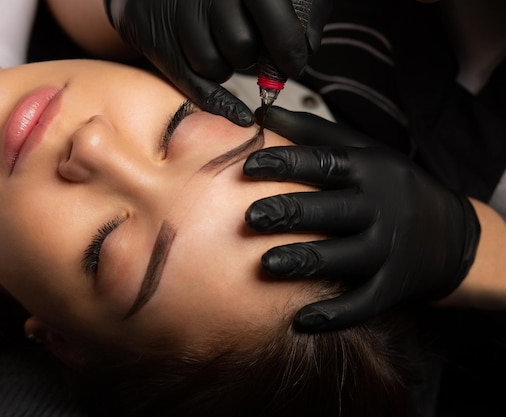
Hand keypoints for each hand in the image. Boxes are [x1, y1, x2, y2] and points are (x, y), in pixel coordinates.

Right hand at [103, 0, 333, 125]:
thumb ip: (300, 8)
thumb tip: (307, 46)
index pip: (272, 14)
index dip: (288, 46)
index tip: (295, 63)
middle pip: (239, 46)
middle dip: (251, 56)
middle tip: (250, 47)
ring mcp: (177, 14)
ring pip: (213, 66)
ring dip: (226, 68)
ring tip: (222, 49)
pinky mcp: (154, 36)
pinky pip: (191, 82)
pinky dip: (218, 101)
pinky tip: (238, 112)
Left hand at [243, 108, 481, 331]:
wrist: (451, 234)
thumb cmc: (392, 186)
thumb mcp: (364, 151)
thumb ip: (314, 133)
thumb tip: (262, 112)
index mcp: (371, 170)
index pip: (325, 163)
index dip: (286, 164)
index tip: (249, 167)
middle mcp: (381, 207)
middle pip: (330, 211)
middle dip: (289, 214)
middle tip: (251, 219)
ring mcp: (389, 249)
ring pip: (342, 257)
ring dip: (304, 261)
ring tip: (267, 265)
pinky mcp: (393, 286)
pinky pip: (362, 303)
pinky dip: (333, 314)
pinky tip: (300, 321)